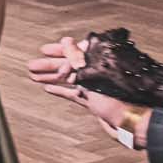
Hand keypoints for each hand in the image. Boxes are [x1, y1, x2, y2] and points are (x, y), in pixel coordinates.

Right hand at [28, 36, 145, 140]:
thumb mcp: (92, 72)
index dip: (59, 50)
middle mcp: (98, 72)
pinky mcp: (93, 101)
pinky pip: (73, 93)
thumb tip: (66, 41)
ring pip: (69, 79)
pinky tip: (47, 88)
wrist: (130, 121)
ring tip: (34, 76)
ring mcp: (95, 87)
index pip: (76, 51)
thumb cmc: (116, 95)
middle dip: (50, 65)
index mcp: (100, 61)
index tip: (44, 50)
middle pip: (69, 65)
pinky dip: (61, 90)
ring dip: (51, 77)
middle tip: (32, 65)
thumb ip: (76, 56)